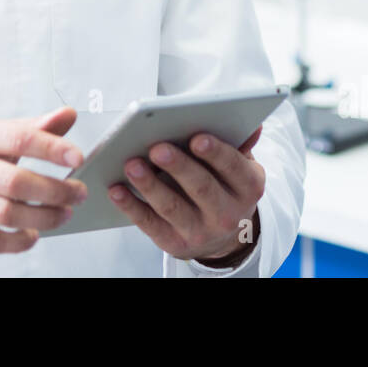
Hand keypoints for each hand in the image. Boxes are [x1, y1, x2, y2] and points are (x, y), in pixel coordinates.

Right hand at [0, 107, 87, 252]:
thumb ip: (32, 127)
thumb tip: (68, 116)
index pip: (20, 138)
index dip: (52, 148)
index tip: (77, 157)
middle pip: (16, 182)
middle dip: (54, 191)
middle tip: (79, 193)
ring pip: (7, 214)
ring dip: (43, 218)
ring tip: (64, 214)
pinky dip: (18, 242)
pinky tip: (33, 234)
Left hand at [108, 126, 264, 264]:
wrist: (223, 235)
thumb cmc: (225, 186)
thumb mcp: (240, 166)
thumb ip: (240, 143)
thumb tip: (251, 123)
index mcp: (247, 186)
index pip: (233, 167)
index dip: (216, 153)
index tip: (197, 138)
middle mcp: (227, 213)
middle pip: (201, 187)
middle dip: (178, 166)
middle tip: (157, 148)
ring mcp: (201, 231)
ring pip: (172, 207)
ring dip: (150, 185)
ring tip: (131, 164)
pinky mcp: (175, 243)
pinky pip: (150, 224)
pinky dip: (131, 207)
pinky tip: (116, 190)